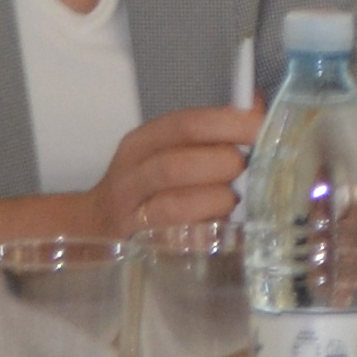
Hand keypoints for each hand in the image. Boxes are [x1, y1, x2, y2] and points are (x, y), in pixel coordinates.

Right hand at [77, 103, 260, 237]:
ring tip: (231, 200)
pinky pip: (177, 242)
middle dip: (221, 165)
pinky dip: (205, 235)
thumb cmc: (150, 184)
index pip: (186, 125)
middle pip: (176, 165)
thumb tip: (258, 108)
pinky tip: (221, 228)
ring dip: (215, 201)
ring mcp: (132, 215)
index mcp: (143, 143)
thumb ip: (211, 132)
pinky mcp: (140, 248)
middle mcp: (132, 176)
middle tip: (244, 169)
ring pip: (173, 206)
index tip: (260, 128)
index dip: (228, 124)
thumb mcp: (170, 150)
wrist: (96, 224)